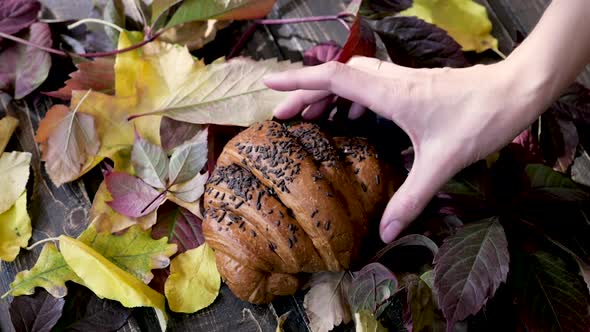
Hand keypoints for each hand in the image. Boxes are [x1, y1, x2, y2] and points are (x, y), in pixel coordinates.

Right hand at [263, 57, 547, 242]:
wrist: (516, 91)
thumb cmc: (481, 119)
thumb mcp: (442, 163)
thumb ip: (411, 198)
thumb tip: (384, 233)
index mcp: (390, 95)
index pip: (333, 79)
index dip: (297, 80)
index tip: (268, 83)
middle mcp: (391, 83)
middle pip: (336, 78)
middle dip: (305, 93)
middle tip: (284, 116)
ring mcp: (402, 82)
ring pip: (353, 80)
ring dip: (328, 95)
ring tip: (311, 118)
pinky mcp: (413, 86)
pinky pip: (371, 87)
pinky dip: (352, 100)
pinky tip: (354, 121)